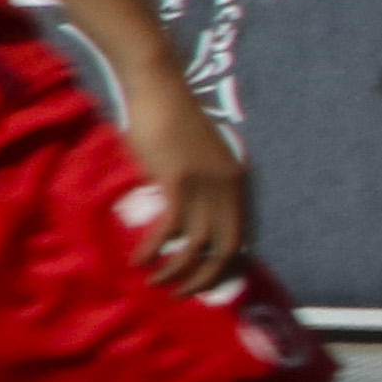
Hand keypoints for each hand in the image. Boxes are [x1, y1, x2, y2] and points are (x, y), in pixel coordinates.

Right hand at [116, 81, 249, 293]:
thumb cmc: (172, 121)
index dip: (227, 266)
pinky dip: (153, 250)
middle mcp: (228, 186)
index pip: (243, 237)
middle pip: (227, 249)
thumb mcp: (200, 158)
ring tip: (157, 282)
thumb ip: (204, 187)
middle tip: (182, 294)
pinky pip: (169, 229)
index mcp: (238, 182)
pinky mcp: (177, 180)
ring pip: (197, 245)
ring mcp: (204, 184)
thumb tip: (191, 223)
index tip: (207, 282)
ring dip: (176, 270)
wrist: (158, 88)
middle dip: (206, 279)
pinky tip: (138, 260)